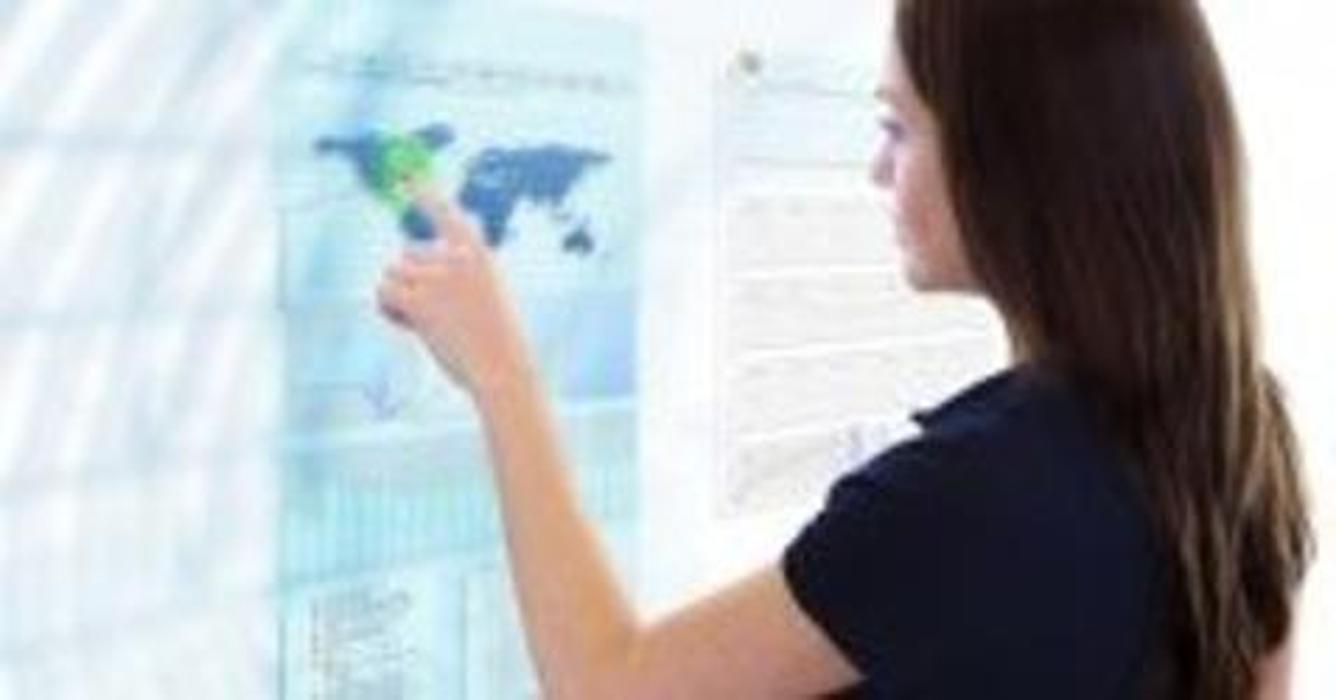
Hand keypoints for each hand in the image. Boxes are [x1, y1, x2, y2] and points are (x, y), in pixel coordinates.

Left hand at [376, 186, 533, 399]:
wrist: (504, 369)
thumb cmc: (498, 341)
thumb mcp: (488, 295)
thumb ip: (458, 275)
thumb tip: (412, 269)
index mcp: (478, 253)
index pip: (447, 214)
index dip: (425, 194)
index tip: (408, 178)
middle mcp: (456, 258)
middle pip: (408, 252)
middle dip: (411, 279)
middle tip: (432, 312)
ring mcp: (437, 278)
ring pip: (393, 272)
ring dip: (399, 296)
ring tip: (423, 322)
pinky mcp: (419, 301)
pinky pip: (384, 291)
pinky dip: (388, 308)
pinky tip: (407, 325)